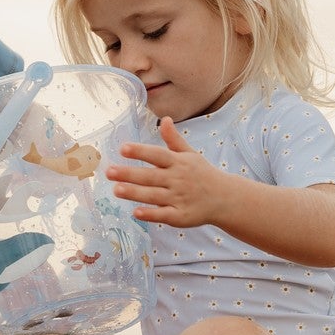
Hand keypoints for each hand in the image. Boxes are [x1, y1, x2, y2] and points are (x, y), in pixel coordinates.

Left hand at [106, 118, 234, 228]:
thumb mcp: (190, 154)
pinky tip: (135, 212)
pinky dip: (150, 214)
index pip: (157, 155)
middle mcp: (178, 179)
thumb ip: (173, 139)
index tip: (123, 148)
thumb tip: (164, 118)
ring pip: (154, 195)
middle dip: (129, 174)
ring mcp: (179, 198)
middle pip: (151, 176)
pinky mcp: (181, 216)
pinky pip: (163, 215)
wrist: (225, 198)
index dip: (140, 151)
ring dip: (135, 193)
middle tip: (109, 172)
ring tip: (116, 189)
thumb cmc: (202, 174)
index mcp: (178, 162)